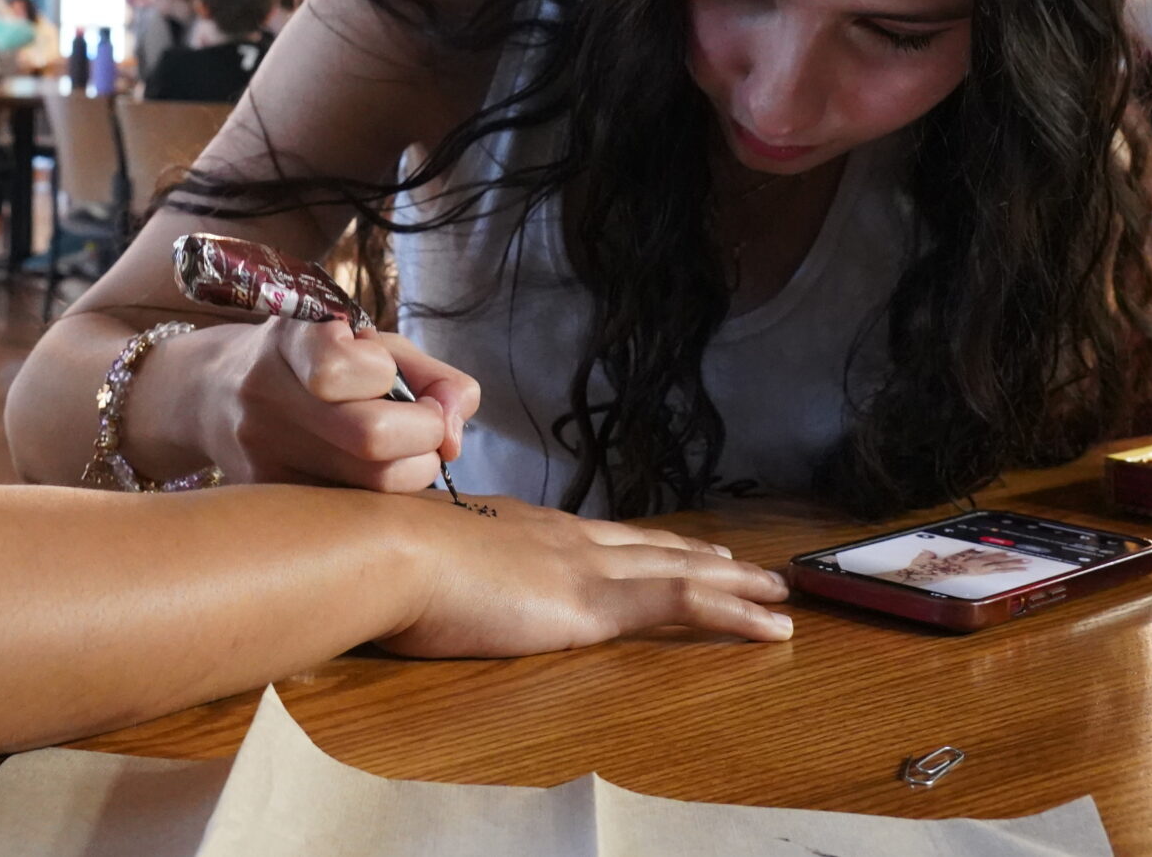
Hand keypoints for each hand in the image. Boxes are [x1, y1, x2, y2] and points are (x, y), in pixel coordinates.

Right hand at [194, 316, 481, 491]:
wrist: (213, 394)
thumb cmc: (312, 361)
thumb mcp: (368, 344)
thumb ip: (431, 377)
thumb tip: (455, 429)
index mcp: (289, 341)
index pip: (339, 366)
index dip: (386, 375)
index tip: (389, 376)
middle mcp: (264, 397)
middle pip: (369, 436)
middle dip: (422, 435)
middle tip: (425, 428)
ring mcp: (260, 454)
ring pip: (369, 487)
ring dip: (411, 471)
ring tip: (401, 451)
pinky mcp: (267, 499)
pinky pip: (351, 513)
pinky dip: (381, 498)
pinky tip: (369, 474)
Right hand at [382, 497, 793, 655]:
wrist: (384, 551)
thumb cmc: (376, 561)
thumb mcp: (406, 559)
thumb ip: (425, 570)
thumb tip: (408, 581)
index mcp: (516, 527)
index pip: (592, 536)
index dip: (637, 543)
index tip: (664, 546)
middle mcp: (560, 536)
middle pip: (647, 546)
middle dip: (697, 555)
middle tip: (740, 563)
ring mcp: (583, 565)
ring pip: (680, 570)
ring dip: (734, 581)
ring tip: (775, 589)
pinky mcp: (595, 601)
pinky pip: (684, 604)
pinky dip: (734, 612)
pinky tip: (771, 625)